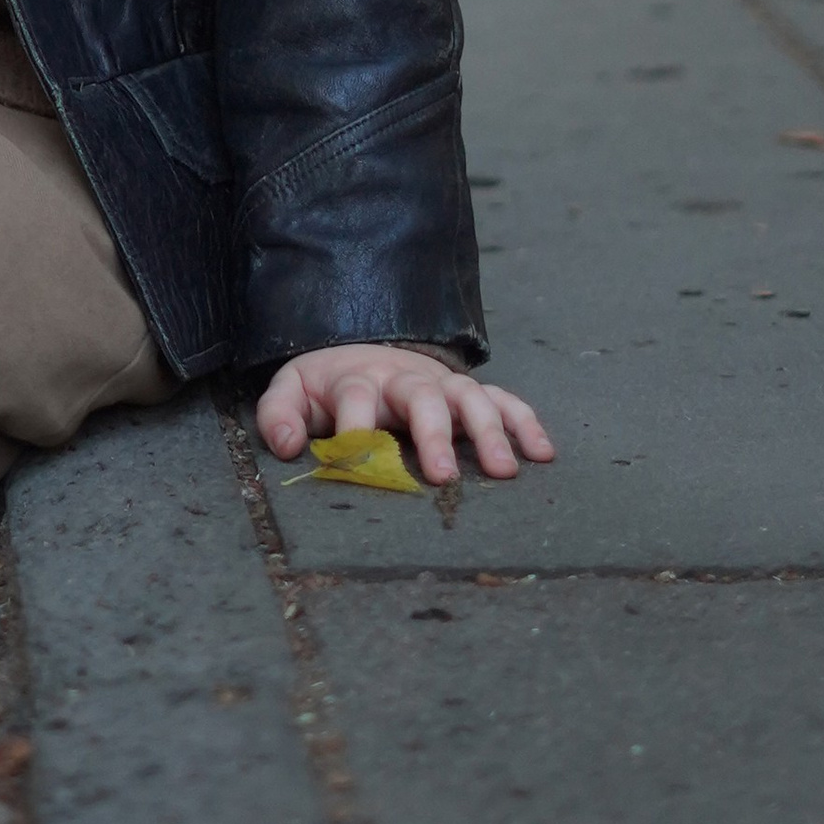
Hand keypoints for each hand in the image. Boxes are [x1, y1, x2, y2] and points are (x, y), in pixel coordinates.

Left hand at [257, 342, 554, 485]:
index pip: (355, 397)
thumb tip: (287, 448)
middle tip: (441, 476)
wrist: (363, 347)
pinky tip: (543, 452)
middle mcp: (404, 379)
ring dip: (489, 431)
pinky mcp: (467, 392)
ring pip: (469, 398)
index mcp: (357, 380)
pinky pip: (504, 399)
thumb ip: (280, 414)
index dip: (354, 426)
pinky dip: (524, 421)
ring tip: (504, 471)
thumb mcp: (293, 390)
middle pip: (421, 397)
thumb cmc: (329, 385)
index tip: (357, 457)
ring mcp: (441, 385)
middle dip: (432, 434)